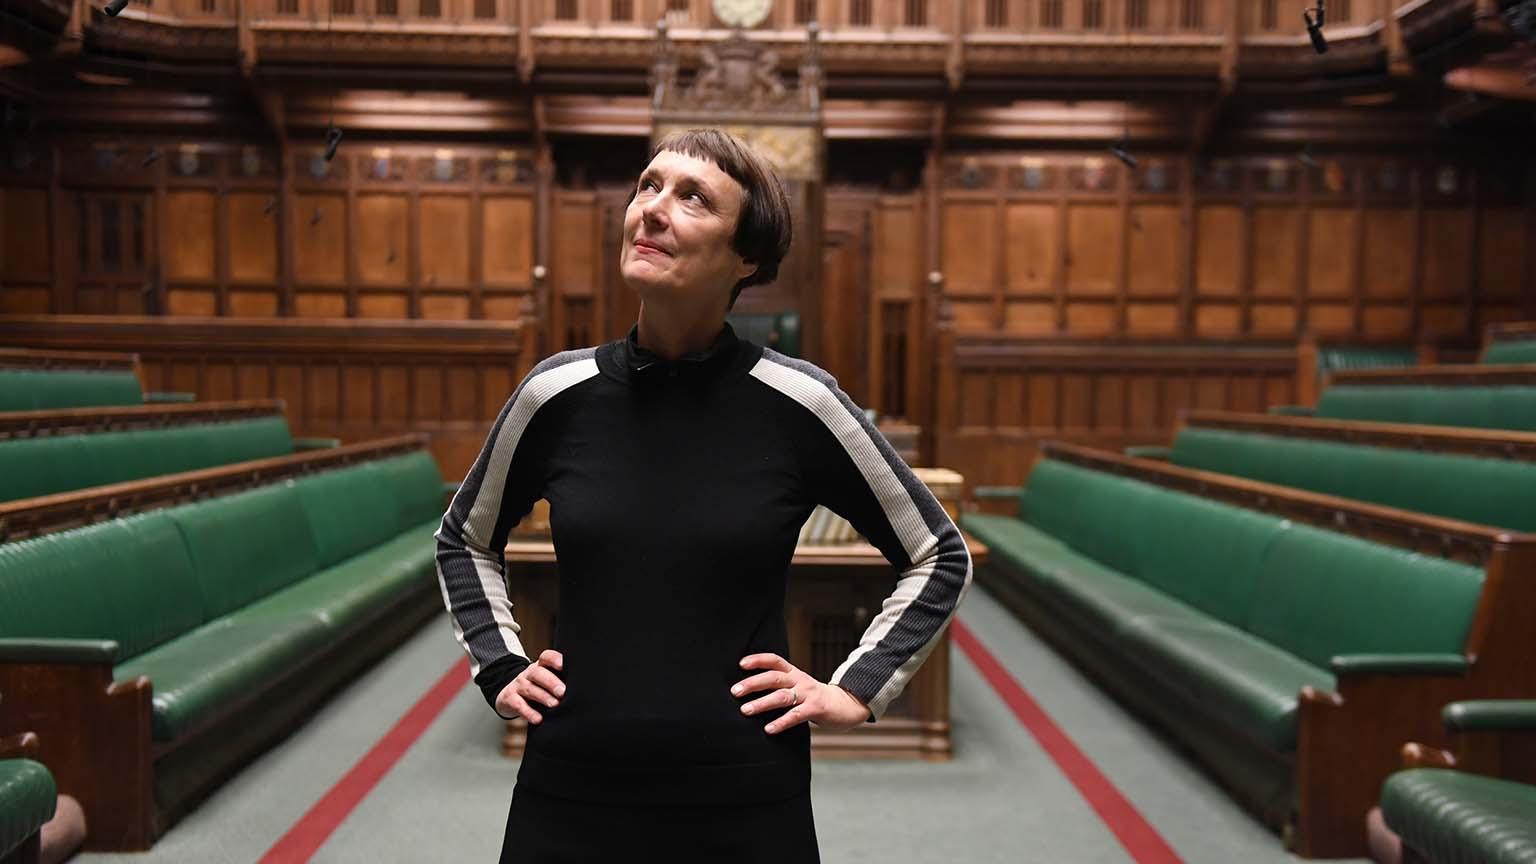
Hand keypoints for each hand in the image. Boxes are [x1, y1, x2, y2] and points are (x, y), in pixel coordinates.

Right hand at [496, 650, 564, 723]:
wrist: (510, 695)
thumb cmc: (537, 687)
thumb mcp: (547, 680)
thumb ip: (561, 680)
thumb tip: (581, 688)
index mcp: (540, 666)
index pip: (546, 657)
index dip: (554, 659)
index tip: (562, 666)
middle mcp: (529, 673)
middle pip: (538, 673)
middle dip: (551, 682)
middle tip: (562, 692)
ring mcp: (518, 685)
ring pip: (530, 689)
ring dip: (543, 697)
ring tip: (554, 704)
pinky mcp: (510, 698)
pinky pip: (518, 705)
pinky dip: (528, 712)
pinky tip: (538, 718)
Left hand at [733, 653, 869, 734]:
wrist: (846, 704)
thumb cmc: (815, 697)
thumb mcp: (798, 686)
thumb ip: (780, 686)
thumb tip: (750, 691)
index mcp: (794, 673)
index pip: (775, 660)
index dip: (758, 660)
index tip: (741, 664)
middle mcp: (800, 680)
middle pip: (774, 678)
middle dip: (753, 683)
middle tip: (735, 691)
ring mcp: (808, 694)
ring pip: (782, 696)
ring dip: (762, 703)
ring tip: (745, 710)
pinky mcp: (816, 708)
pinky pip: (796, 715)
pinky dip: (781, 722)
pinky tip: (768, 729)